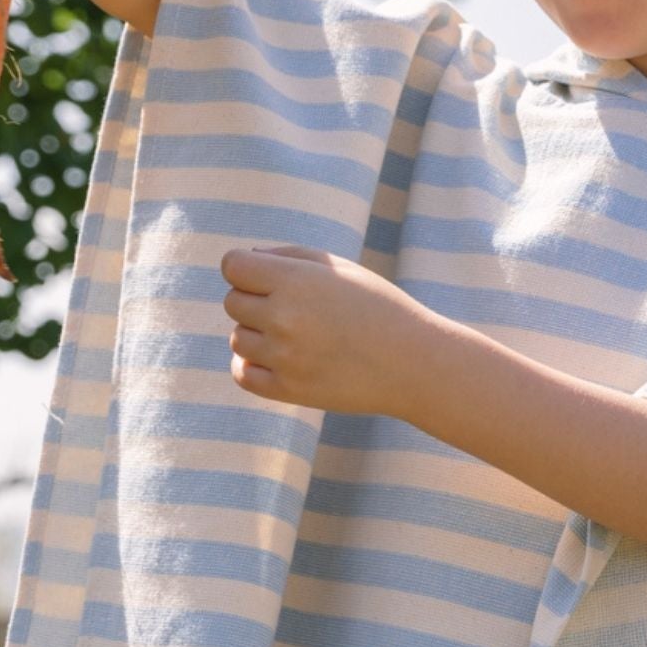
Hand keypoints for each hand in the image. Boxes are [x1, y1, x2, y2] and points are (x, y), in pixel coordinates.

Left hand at [220, 244, 432, 417]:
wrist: (414, 364)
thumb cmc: (379, 308)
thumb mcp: (341, 269)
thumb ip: (290, 256)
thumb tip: (245, 259)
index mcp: (296, 280)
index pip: (232, 266)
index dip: (246, 269)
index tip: (268, 278)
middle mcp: (284, 317)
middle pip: (233, 302)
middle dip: (256, 301)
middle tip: (295, 310)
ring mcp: (284, 357)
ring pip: (237, 339)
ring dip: (258, 335)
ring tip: (297, 337)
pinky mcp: (288, 390)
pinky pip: (243, 373)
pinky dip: (253, 365)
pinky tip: (278, 359)